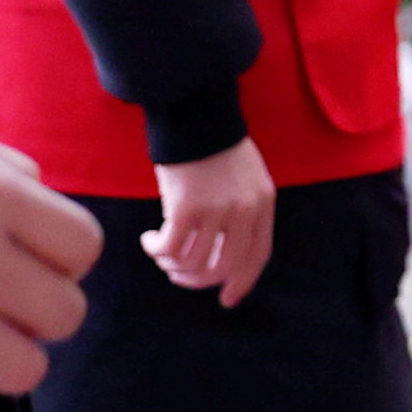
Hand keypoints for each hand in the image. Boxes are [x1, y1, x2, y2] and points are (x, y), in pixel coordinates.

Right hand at [149, 137, 280, 306]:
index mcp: (263, 203)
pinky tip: (149, 240)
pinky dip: (156, 251)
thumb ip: (240, 211)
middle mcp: (244, 210)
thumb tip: (221, 253)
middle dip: (198, 280)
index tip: (227, 300)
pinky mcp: (185, 208)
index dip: (242, 282)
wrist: (194, 111)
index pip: (258, 255)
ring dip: (173, 266)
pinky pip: (170, 249)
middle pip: (223, 266)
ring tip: (161, 254)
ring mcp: (216, 210)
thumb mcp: (243, 177)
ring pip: (194, 263)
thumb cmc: (212, 143)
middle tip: (178, 275)